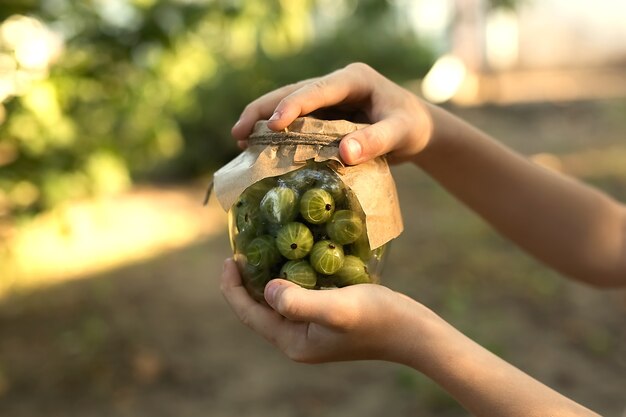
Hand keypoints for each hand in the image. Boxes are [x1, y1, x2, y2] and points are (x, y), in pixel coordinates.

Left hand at [220, 258, 432, 363]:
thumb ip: (298, 302)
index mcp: (293, 342)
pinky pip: (296, 297)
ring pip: (277, 303)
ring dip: (266, 279)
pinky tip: (292, 260)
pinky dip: (288, 279)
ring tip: (260, 252)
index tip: (228, 258)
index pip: (250, 315)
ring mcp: (312, 330)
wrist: (412, 331)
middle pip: (259, 310)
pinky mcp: (325, 319)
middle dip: (246, 282)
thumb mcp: (336, 307)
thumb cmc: (377, 318)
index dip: (233, 288)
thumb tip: (267, 289)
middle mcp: (298, 340)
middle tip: (242, 251)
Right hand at [231, 63, 433, 164]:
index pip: (317, 90)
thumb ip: (376, 140)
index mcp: (353, 79)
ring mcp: (327, 102)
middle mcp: (335, 86)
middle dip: (264, 110)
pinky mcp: (324, 117)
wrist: (416, 130)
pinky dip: (278, 135)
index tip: (274, 124)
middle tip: (238, 132)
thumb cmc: (411, 126)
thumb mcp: (400, 132)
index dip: (293, 105)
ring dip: (263, 121)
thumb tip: (345, 153)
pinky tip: (259, 149)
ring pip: (288, 106)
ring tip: (239, 140)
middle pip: (292, 93)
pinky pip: (296, 124)